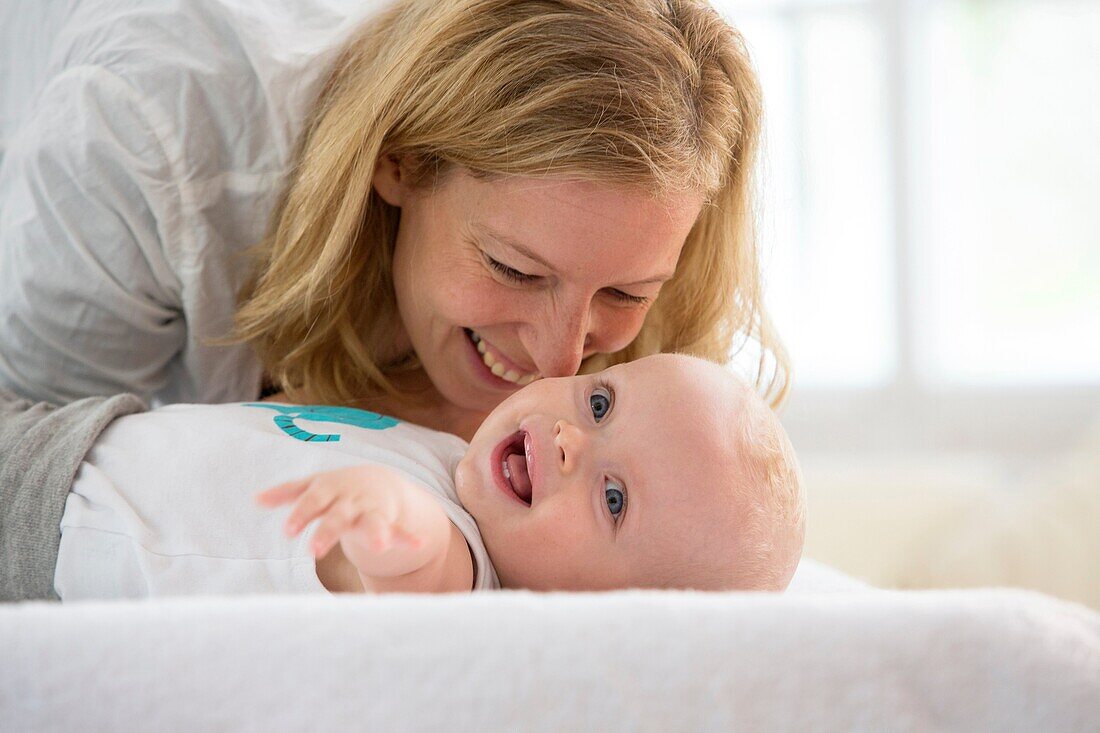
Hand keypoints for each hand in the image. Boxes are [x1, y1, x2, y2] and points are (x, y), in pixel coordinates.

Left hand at [256, 465, 424, 559]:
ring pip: (373, 522)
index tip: (289, 531)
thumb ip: (288, 493)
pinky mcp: (389, 522)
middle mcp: (351, 500)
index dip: (302, 514)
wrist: (377, 480)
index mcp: (330, 490)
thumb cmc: (336, 488)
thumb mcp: (314, 486)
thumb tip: (256, 499)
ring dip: (377, 532)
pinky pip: (401, 530)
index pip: (313, 500)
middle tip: (314, 550)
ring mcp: (372, 510)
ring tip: (380, 545)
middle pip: (339, 515)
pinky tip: (418, 542)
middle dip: (329, 531)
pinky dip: (409, 537)